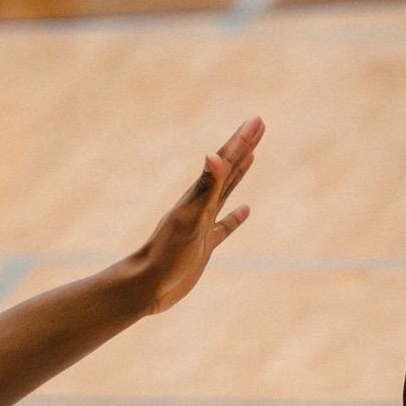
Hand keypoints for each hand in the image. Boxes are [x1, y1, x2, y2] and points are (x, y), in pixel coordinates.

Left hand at [127, 120, 261, 314]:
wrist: (146, 285)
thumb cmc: (165, 253)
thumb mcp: (188, 219)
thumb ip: (204, 189)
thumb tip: (213, 155)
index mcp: (198, 196)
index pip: (225, 162)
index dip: (241, 141)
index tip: (258, 120)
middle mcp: (201, 205)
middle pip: (228, 170)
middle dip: (243, 147)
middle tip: (259, 125)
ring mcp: (203, 225)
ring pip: (226, 193)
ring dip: (239, 173)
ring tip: (251, 156)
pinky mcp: (204, 246)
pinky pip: (224, 227)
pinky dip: (235, 217)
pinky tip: (244, 210)